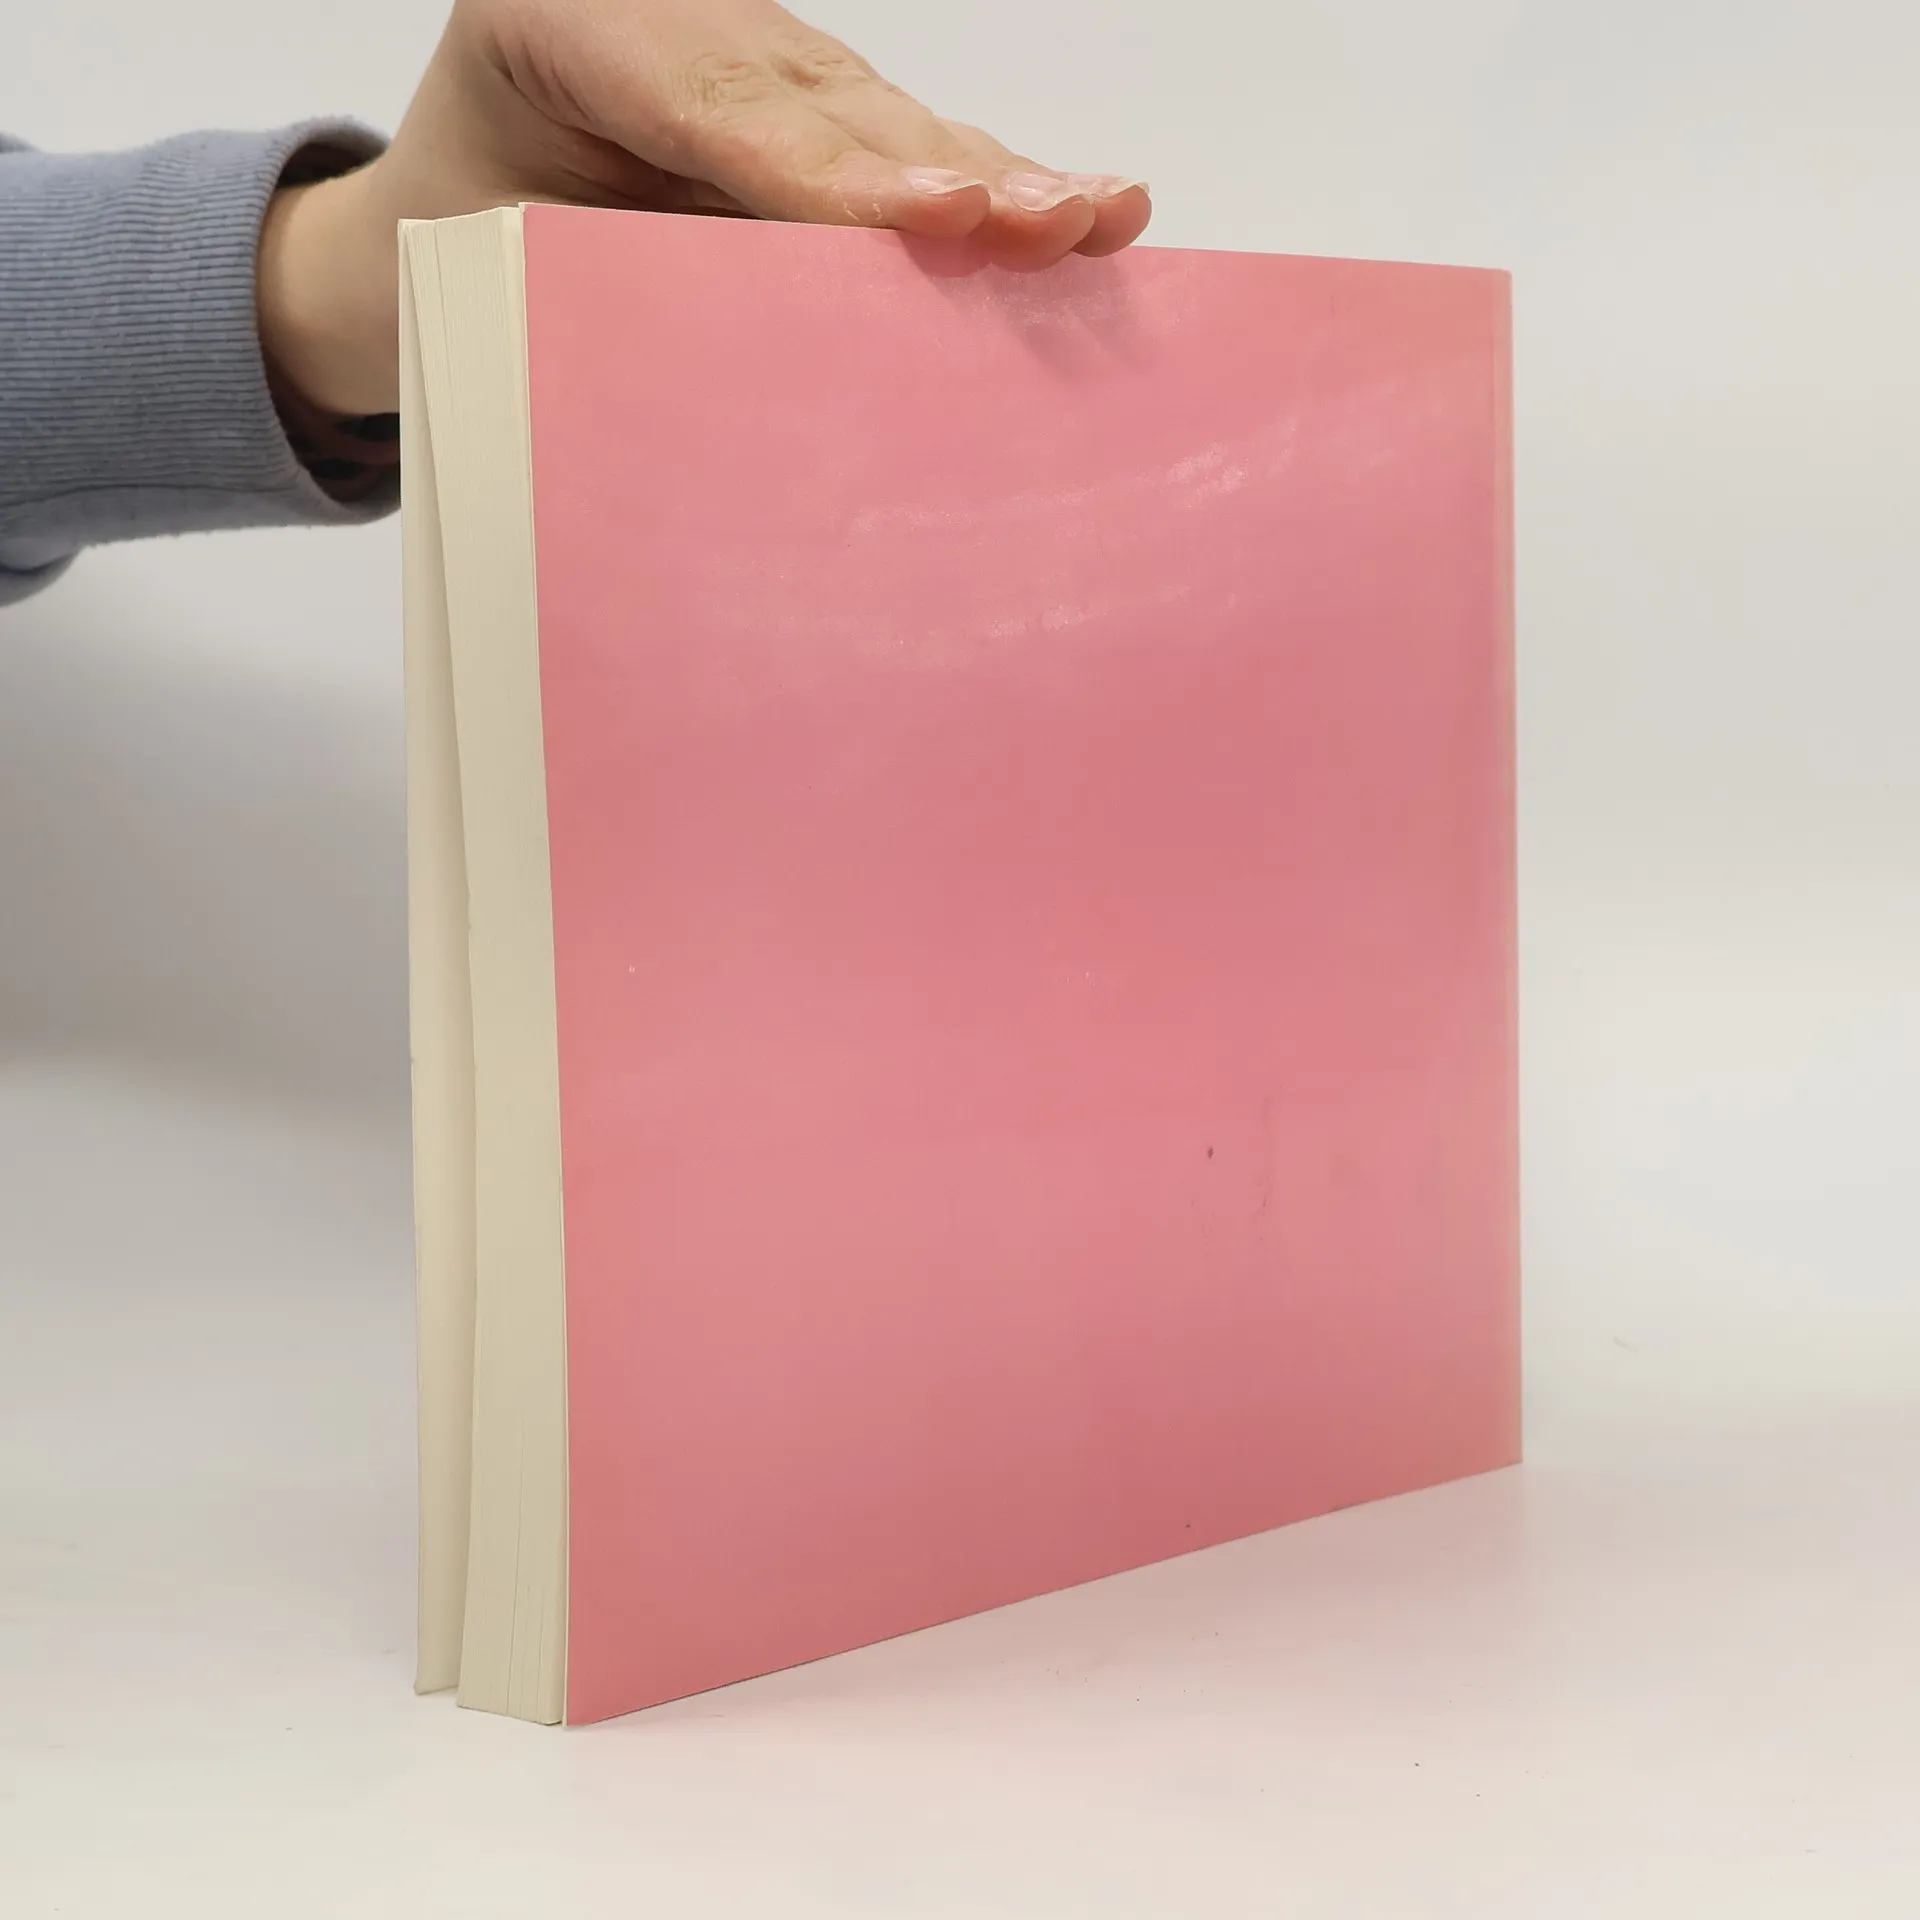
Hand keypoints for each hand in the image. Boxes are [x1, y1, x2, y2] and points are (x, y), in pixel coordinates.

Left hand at [258, 0, 1151, 416]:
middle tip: (1052, 219)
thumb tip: (780, 373)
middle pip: (831, 111)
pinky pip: (900, 141)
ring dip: (1001, 178)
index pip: (721, 118)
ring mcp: (754, 50)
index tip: (940, 217)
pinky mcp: (810, 98)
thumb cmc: (464, 245)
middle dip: (954, 172)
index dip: (841, 177)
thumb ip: (627, 282)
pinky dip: (986, 185)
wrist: (446, 207)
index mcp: (564, 24)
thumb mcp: (507, 263)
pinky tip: (1079, 206)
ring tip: (1100, 215)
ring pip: (888, 121)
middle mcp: (678, 18)